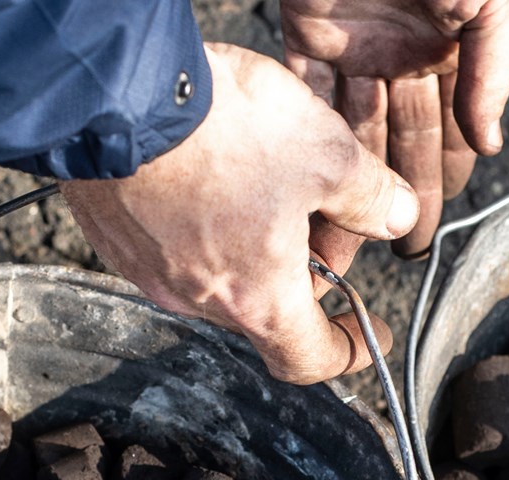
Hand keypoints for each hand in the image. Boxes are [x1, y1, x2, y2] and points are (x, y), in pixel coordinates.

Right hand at [60, 44, 419, 382]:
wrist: (113, 91)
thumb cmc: (219, 130)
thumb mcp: (326, 154)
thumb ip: (370, 195)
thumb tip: (397, 214)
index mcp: (256, 300)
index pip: (308, 358)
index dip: (346, 351)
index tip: (365, 334)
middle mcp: (196, 299)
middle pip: (265, 304)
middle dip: (303, 269)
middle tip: (324, 212)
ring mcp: (146, 268)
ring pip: (216, 269)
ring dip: (250, 238)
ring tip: (265, 174)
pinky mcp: (112, 232)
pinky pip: (169, 239)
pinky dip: (199, 217)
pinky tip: (210, 164)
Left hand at [282, 0, 508, 255]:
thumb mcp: (496, 4)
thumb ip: (492, 73)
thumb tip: (489, 145)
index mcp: (451, 47)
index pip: (449, 127)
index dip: (441, 178)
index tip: (429, 229)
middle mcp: (402, 53)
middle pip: (398, 139)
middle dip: (395, 198)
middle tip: (394, 253)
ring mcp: (354, 44)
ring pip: (349, 128)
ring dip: (344, 183)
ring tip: (346, 239)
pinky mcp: (308, 30)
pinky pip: (304, 95)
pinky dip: (304, 140)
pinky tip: (308, 190)